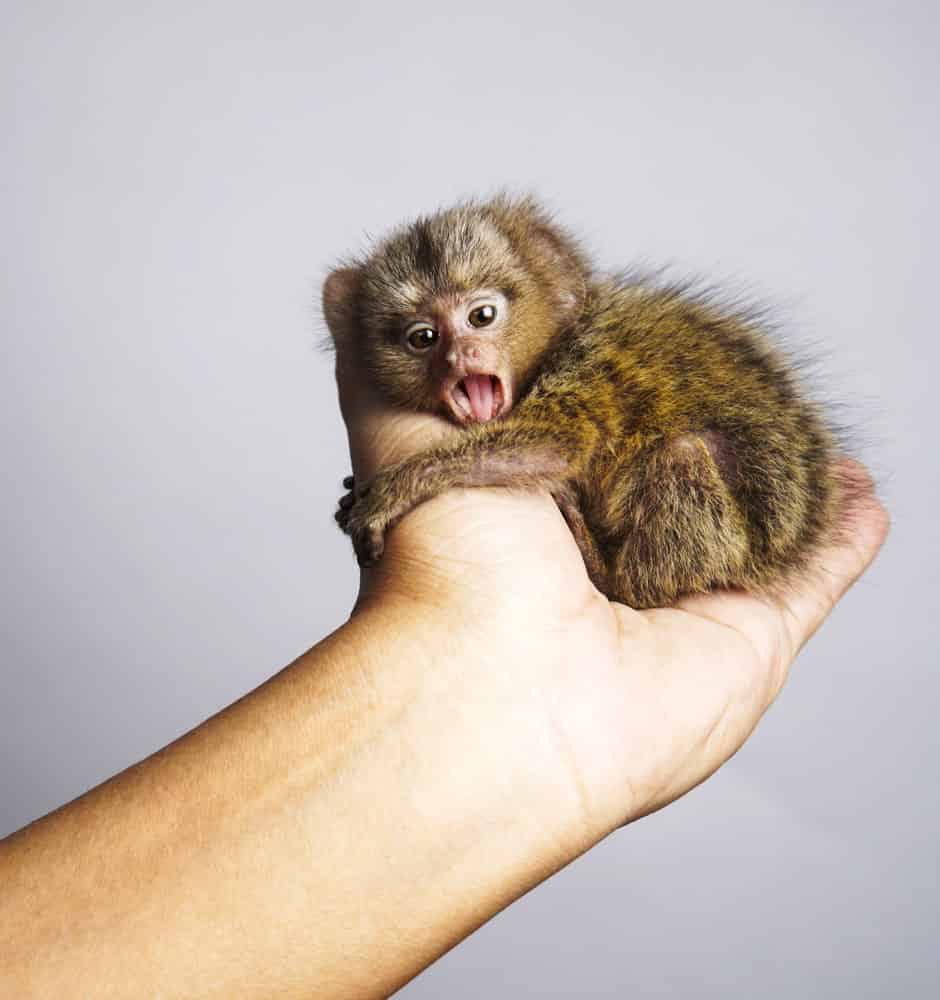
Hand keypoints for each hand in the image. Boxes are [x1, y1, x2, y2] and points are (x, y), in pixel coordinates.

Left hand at [333, 338, 888, 841]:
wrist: (494, 696)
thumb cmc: (441, 563)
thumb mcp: (399, 433)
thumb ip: (381, 360)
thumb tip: (344, 279)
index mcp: (536, 501)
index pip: (591, 423)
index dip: (619, 377)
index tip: (642, 327)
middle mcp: (608, 547)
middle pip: (674, 470)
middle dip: (708, 426)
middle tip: (746, 371)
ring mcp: (682, 592)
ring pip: (752, 519)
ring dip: (788, 477)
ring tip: (819, 431)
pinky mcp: (749, 634)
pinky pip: (814, 572)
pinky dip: (846, 536)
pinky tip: (867, 492)